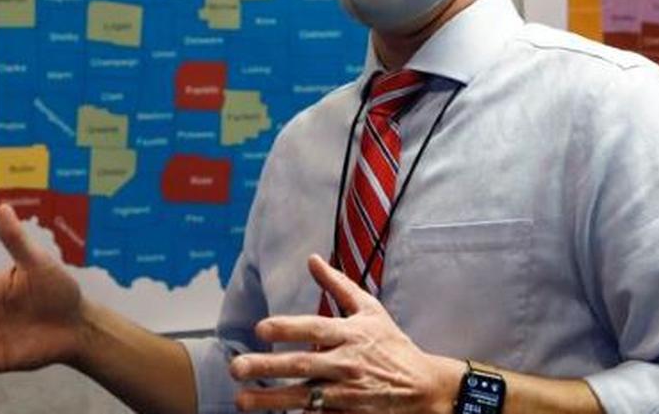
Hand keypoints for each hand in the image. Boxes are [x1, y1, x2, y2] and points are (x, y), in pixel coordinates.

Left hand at [229, 254, 463, 412]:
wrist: (422, 387)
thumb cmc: (391, 344)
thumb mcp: (370, 310)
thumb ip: (338, 285)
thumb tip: (312, 259)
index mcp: (351, 333)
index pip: (316, 328)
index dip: (288, 328)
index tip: (260, 328)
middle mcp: (347, 363)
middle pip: (303, 364)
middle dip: (268, 367)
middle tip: (236, 367)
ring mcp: (346, 393)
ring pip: (304, 396)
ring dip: (271, 399)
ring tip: (241, 401)